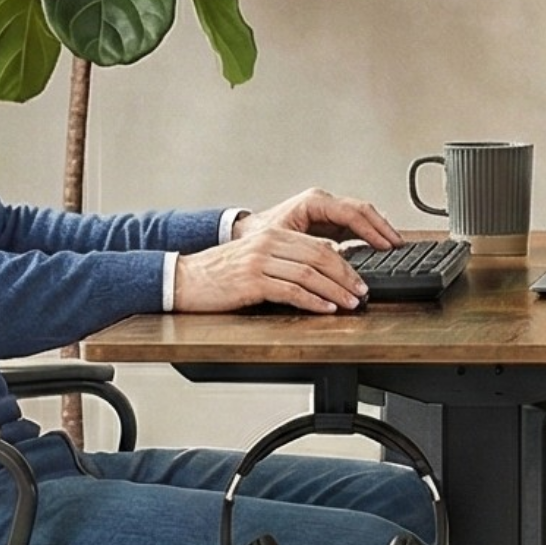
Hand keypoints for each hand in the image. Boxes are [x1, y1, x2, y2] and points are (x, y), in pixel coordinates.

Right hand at [175, 188, 402, 315]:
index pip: (319, 246)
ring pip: (309, 274)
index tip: (358, 279)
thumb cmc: (219, 274)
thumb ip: (284, 259)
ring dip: (335, 291)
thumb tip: (319, 274)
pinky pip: (291, 291)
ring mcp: (259, 262)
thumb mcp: (255, 258)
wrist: (183, 280)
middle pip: (320, 257)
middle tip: (362, 292)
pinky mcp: (251, 282)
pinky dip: (313, 301)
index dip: (344, 264)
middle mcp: (268, 244)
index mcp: (272, 235)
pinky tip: (326, 309)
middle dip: (346, 277)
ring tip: (350, 304)